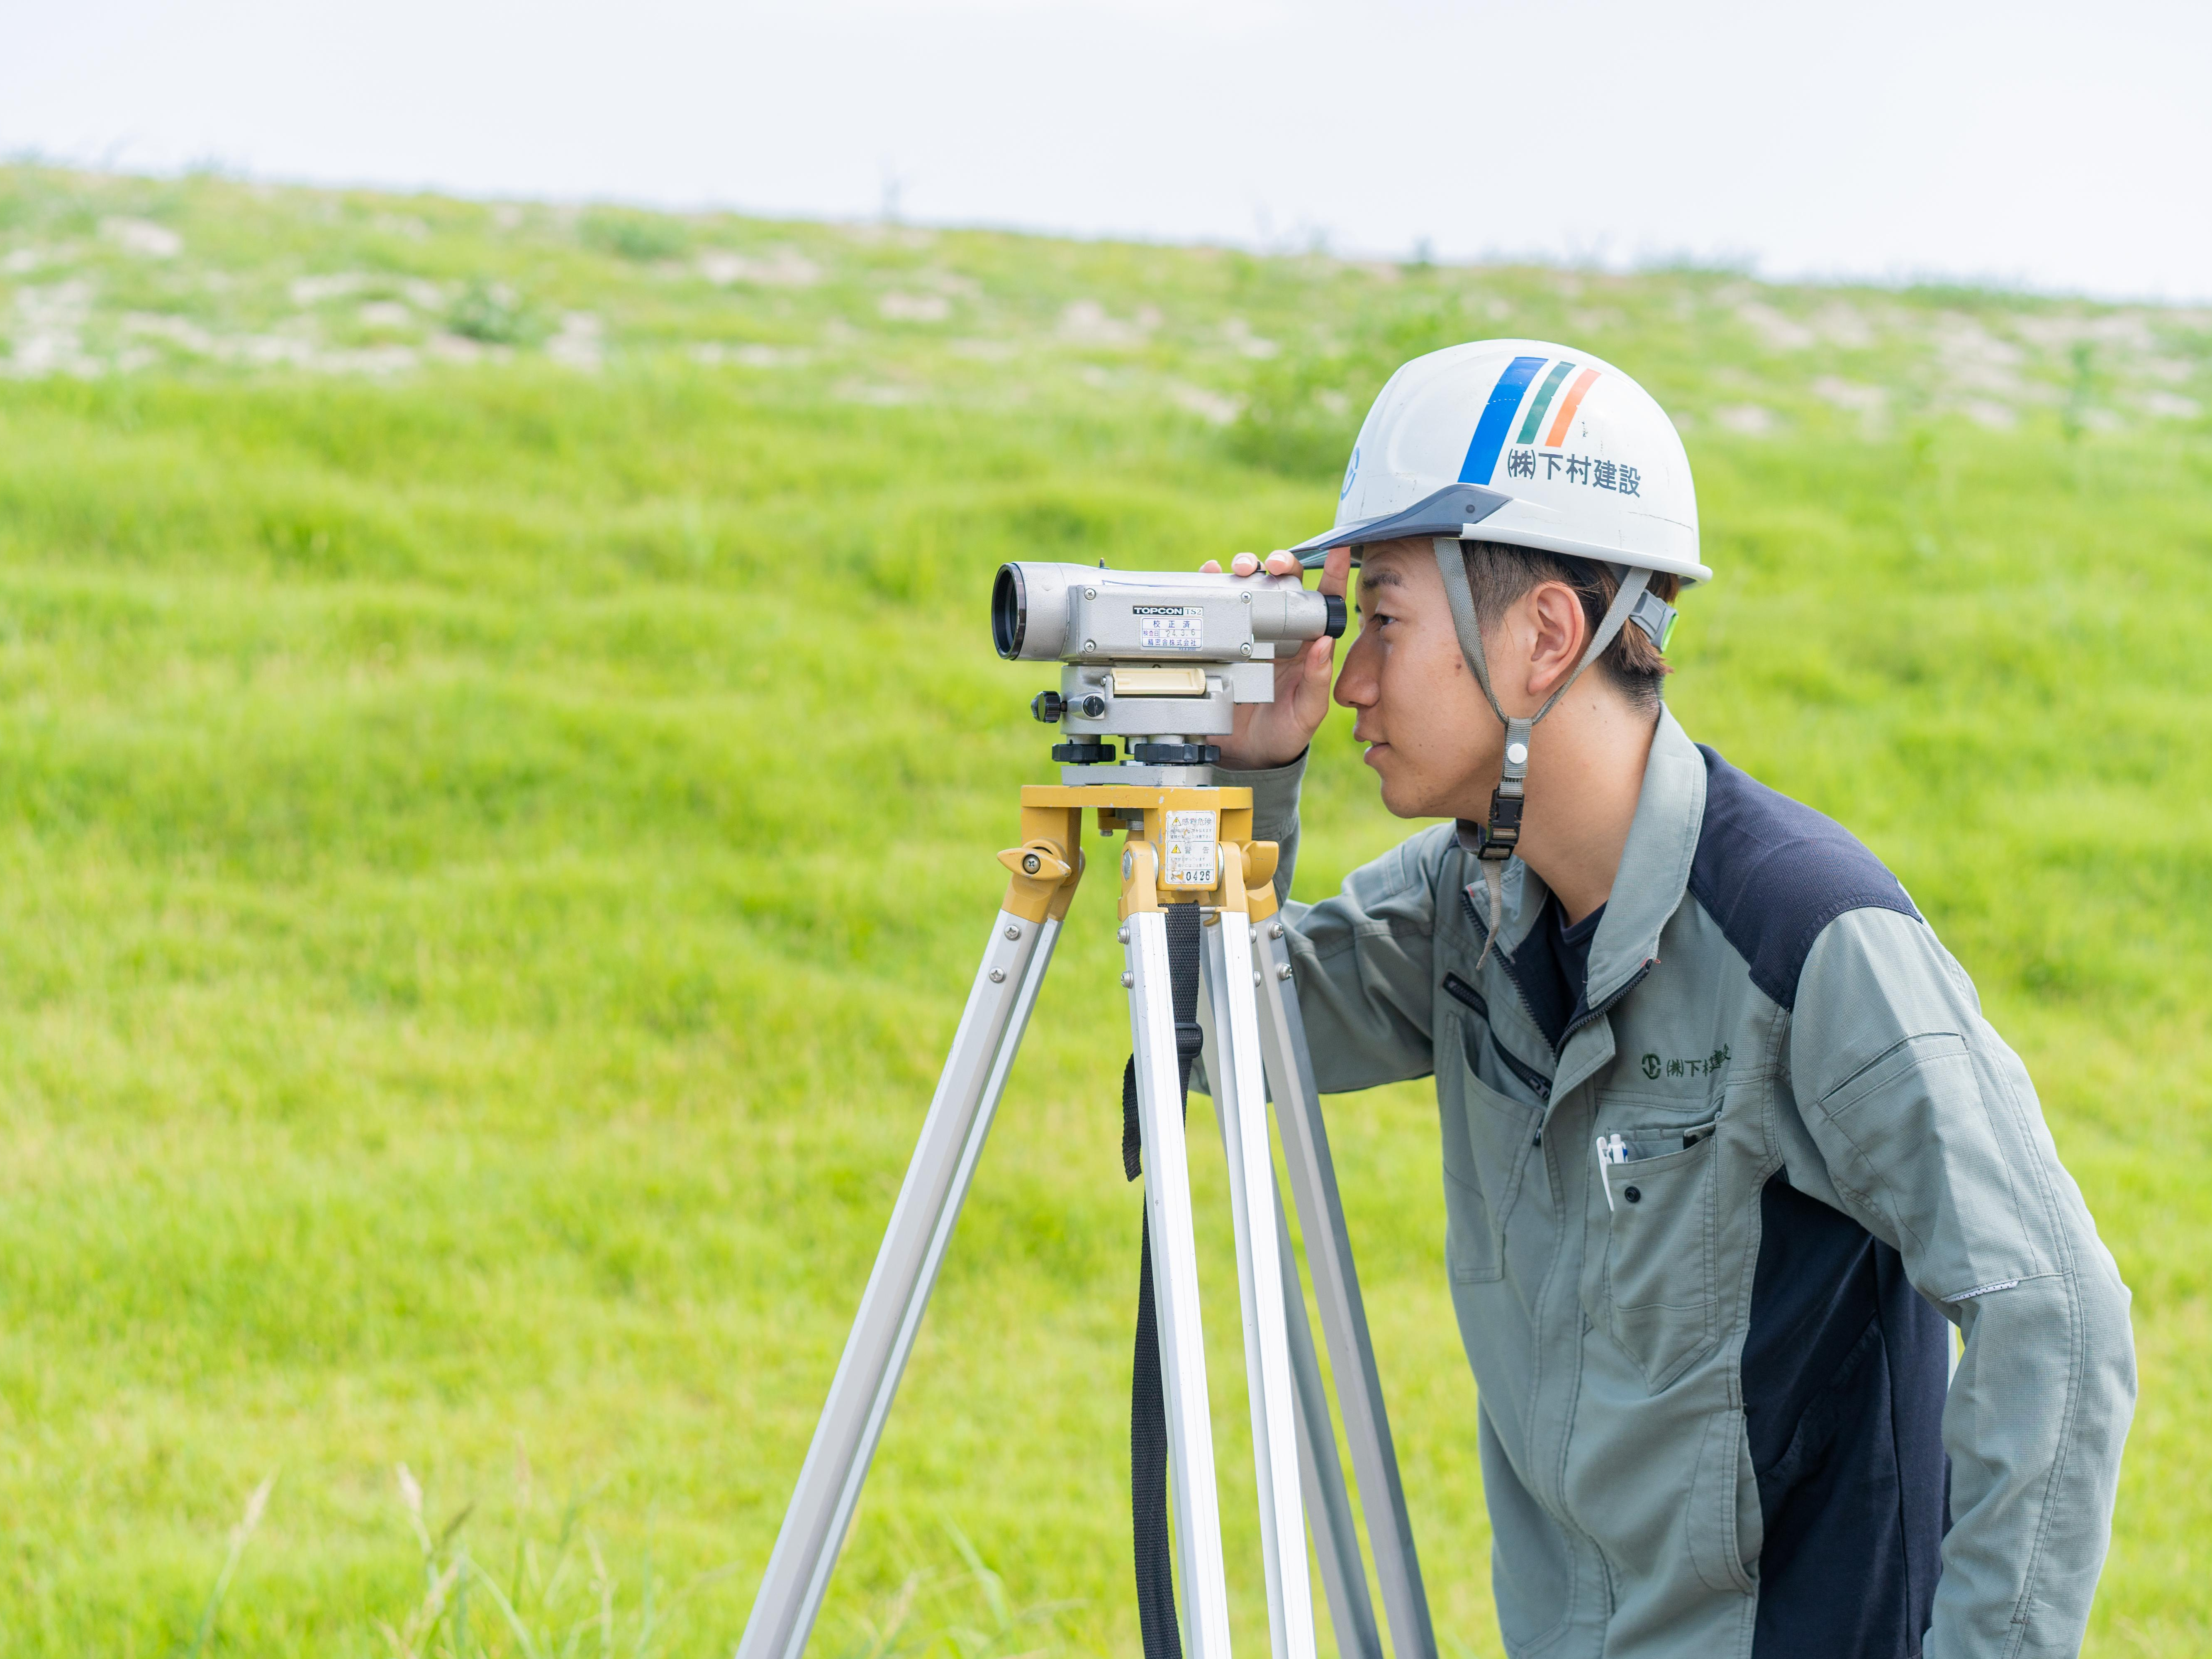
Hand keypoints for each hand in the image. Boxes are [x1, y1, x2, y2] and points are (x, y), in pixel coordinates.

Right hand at [1202, 545, 1350, 769]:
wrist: (1246, 755)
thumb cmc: (1284, 733)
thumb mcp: (1308, 713)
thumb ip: (1318, 681)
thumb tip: (1326, 642)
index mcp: (1308, 643)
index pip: (1324, 601)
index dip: (1333, 573)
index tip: (1340, 550)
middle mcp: (1280, 631)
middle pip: (1283, 583)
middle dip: (1281, 564)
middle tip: (1274, 564)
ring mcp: (1250, 632)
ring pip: (1251, 586)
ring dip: (1247, 568)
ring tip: (1242, 568)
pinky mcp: (1223, 639)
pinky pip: (1218, 604)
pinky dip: (1212, 584)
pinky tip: (1209, 575)